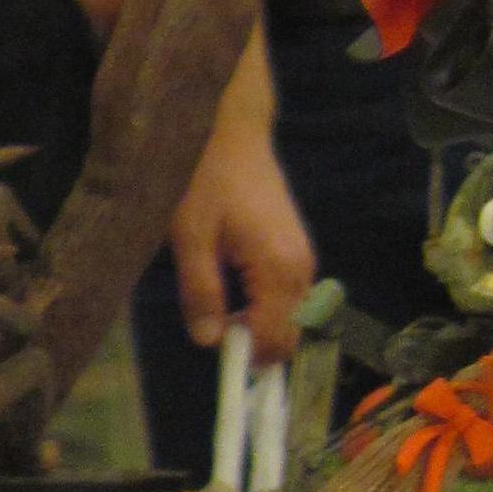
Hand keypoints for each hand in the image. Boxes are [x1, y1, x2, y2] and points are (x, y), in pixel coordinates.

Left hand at [167, 125, 315, 365]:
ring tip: (216, 311)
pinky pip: (285, 298)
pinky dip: (262, 308)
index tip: (216, 361)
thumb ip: (200, 293)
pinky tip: (231, 295)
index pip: (274, 340)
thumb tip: (209, 342)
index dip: (246, 360)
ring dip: (256, 326)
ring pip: (288, 318)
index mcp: (278, 267)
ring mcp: (303, 258)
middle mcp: (301, 267)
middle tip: (212, 331)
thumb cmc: (204, 176)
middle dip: (253, 346)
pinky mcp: (295, 250)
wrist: (229, 130)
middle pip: (288, 335)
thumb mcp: (189, 238)